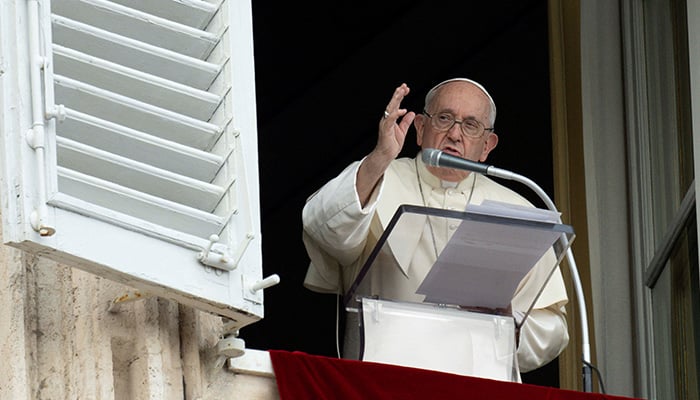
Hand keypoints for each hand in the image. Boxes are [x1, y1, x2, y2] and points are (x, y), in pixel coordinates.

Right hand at [355, 83, 415, 206]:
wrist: (385, 155)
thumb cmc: (391, 144)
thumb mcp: (402, 131)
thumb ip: (406, 122)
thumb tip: (411, 113)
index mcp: (391, 119)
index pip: (396, 104)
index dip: (400, 95)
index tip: (406, 88)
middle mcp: (387, 119)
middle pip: (392, 103)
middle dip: (398, 94)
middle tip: (403, 86)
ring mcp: (385, 124)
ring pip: (390, 109)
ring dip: (396, 100)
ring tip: (401, 92)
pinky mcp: (386, 130)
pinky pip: (390, 120)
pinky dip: (396, 114)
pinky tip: (402, 110)